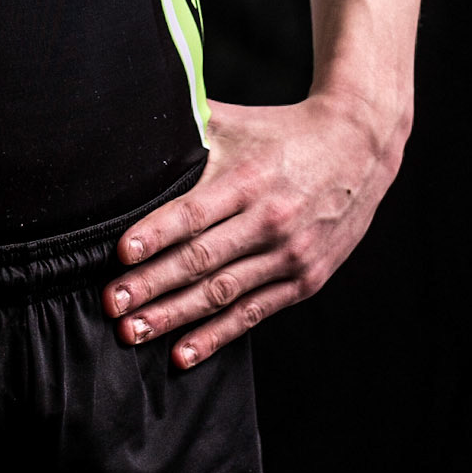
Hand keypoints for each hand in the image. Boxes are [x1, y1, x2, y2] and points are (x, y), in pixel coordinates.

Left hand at [103, 93, 404, 368]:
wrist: (359, 148)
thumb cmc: (283, 132)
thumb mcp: (237, 123)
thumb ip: (188, 126)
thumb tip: (134, 120)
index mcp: (249, 178)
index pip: (195, 212)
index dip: (156, 234)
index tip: (122, 254)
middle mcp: (270, 220)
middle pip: (202, 259)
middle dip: (152, 285)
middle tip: (112, 304)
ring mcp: (290, 255)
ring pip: (222, 293)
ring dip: (175, 316)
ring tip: (135, 331)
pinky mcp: (304, 280)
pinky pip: (253, 314)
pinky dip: (216, 336)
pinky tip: (183, 352)